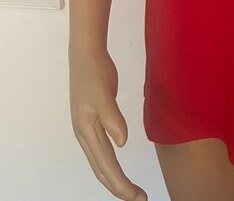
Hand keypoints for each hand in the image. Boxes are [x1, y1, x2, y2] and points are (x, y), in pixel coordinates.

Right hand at [69, 48, 147, 199]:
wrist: (86, 55)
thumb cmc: (95, 73)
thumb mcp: (104, 94)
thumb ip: (112, 118)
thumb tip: (122, 143)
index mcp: (86, 131)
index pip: (105, 165)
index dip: (120, 183)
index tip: (136, 196)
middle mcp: (85, 135)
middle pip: (102, 169)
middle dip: (119, 187)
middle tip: (139, 198)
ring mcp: (88, 129)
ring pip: (100, 162)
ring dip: (115, 177)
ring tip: (131, 189)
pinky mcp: (94, 121)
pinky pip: (101, 150)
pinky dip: (111, 163)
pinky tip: (118, 163)